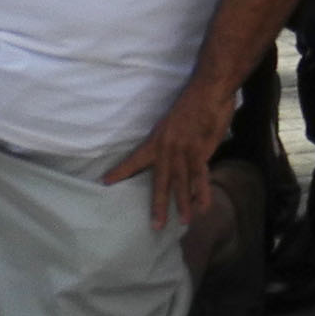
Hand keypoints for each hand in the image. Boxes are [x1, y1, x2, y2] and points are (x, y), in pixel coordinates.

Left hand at [106, 72, 236, 228]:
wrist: (209, 90)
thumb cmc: (193, 100)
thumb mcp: (172, 120)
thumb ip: (171, 138)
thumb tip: (173, 152)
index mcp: (157, 140)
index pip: (135, 159)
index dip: (121, 171)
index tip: (105, 182)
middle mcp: (168, 149)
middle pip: (161, 182)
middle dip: (159, 205)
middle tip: (156, 225)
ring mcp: (185, 152)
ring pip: (182, 183)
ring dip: (183, 203)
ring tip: (184, 221)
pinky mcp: (201, 151)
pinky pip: (201, 176)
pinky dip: (203, 192)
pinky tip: (203, 205)